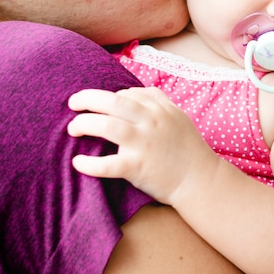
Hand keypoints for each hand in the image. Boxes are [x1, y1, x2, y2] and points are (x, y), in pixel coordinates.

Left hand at [67, 86, 218, 204]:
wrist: (201, 180)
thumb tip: (128, 92)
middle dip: (87, 99)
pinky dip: (90, 163)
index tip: (100, 106)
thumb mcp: (177, 116)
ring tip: (73, 129)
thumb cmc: (187, 148)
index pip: (126, 94)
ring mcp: (144, 144)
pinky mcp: (138, 167)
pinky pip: (108, 164)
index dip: (108, 98)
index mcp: (159, 109)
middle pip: (113, 102)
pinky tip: (77, 162)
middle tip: (72, 103)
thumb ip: (156, 100)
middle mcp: (151, 122)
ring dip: (85, 124)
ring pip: (107, 126)